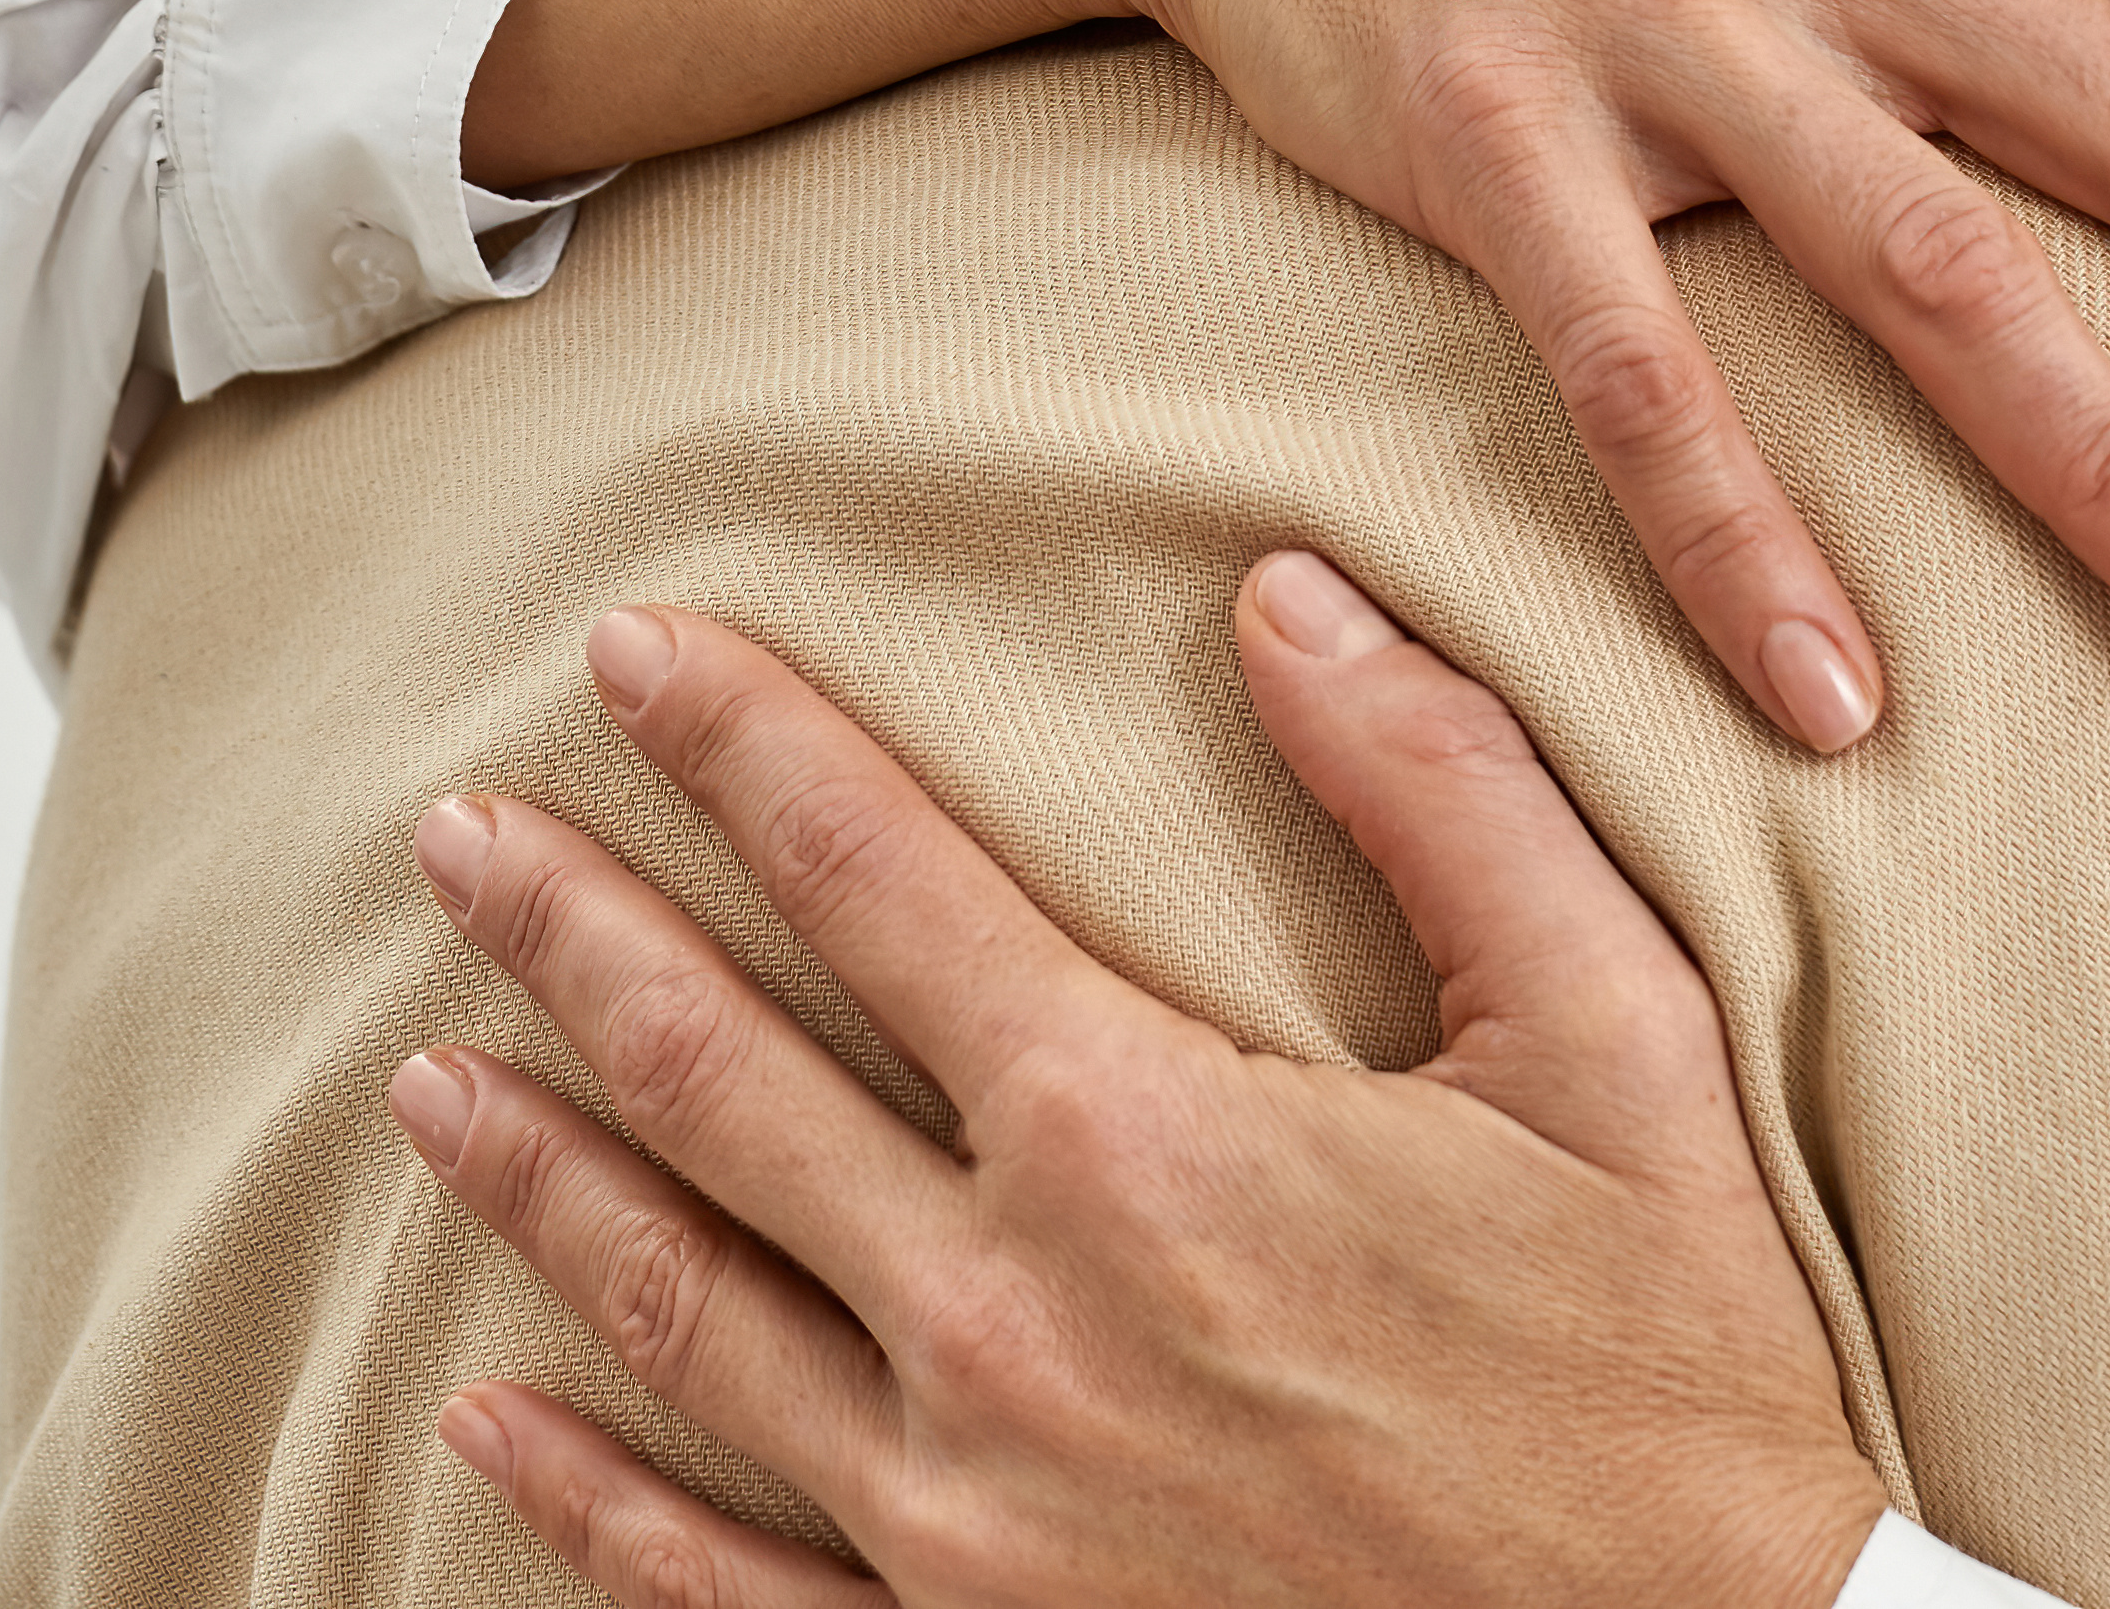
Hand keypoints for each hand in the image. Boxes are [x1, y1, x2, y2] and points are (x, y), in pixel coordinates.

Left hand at [385, 571, 1890, 1608]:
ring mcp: (965, 1526)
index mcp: (1140, 1141)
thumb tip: (1288, 598)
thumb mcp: (1620, 1046)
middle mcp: (1005, 1327)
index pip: (874, 879)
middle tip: (452, 837)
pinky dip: (585, 1503)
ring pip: (681, 1313)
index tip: (627, 649)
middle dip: (570, 935)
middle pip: (717, 1080)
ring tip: (429, 1077)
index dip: (740, 747)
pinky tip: (491, 1422)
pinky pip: (722, 1586)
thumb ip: (1447, 796)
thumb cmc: (1679, 1382)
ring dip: (541, 1181)